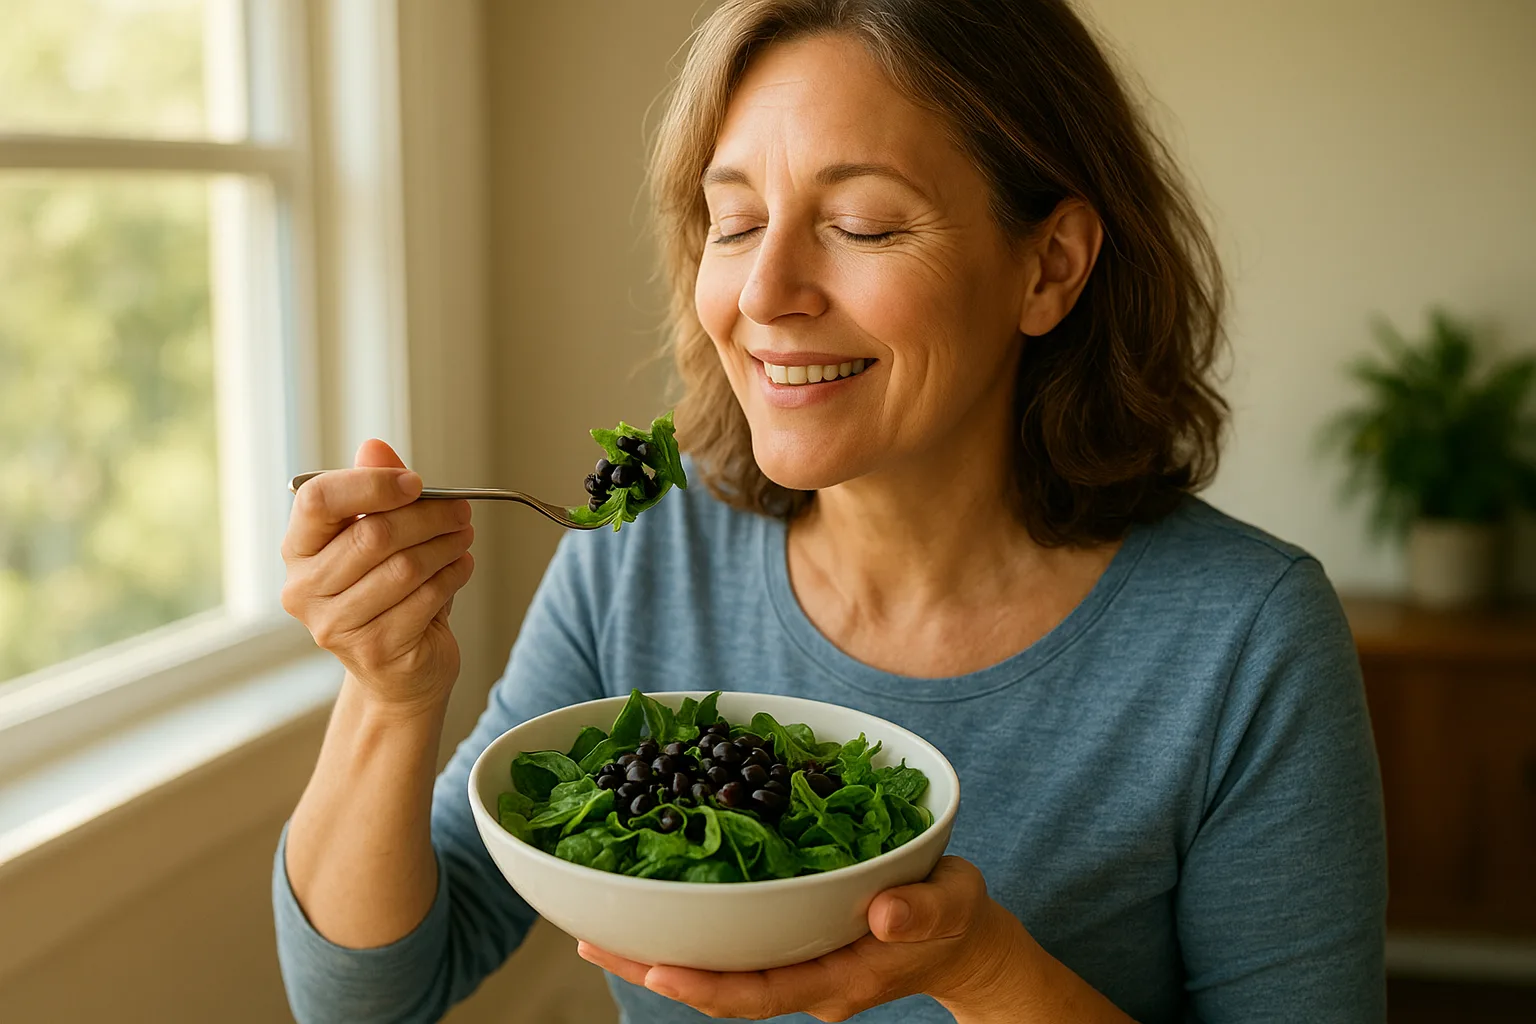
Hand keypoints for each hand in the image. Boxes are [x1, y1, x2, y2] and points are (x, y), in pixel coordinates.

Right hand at [280, 439, 475, 715]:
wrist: (398, 671)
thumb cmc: (387, 594)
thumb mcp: (379, 536)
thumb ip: (375, 491)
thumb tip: (375, 447)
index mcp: (298, 550)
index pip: (319, 501)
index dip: (371, 484)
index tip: (415, 482)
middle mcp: (304, 589)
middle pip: (373, 534)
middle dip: (427, 516)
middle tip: (460, 510)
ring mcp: (334, 625)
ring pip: (404, 567)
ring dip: (445, 545)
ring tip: (464, 537)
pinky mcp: (374, 650)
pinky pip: (425, 599)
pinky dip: (452, 576)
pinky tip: (461, 567)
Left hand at [578, 857, 1027, 1021]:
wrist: (960, 939)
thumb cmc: (956, 918)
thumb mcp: (953, 904)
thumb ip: (923, 911)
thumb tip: (886, 914)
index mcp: (836, 977)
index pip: (759, 993)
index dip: (707, 985)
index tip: (657, 968)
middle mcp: (802, 978)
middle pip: (718, 986)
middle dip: (653, 967)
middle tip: (589, 941)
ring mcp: (792, 963)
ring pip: (715, 967)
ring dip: (656, 950)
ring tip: (594, 927)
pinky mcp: (787, 942)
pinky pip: (729, 944)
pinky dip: (688, 929)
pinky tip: (651, 904)